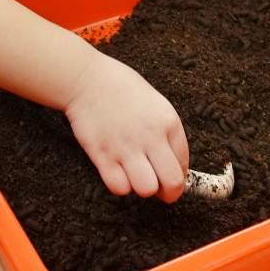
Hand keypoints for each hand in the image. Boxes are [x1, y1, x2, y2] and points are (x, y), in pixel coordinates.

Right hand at [63, 53, 188, 201]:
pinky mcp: (102, 154)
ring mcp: (126, 147)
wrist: (86, 78)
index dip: (178, 175)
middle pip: (172, 183)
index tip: (167, 174)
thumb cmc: (120, 87)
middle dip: (168, 192)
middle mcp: (150, 136)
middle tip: (158, 187)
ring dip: (142, 187)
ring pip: (146, 189)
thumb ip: (165, 131)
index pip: (184, 164)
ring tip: (134, 175)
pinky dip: (120, 185)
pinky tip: (117, 171)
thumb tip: (173, 163)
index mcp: (168, 121)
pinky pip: (118, 187)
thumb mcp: (155, 103)